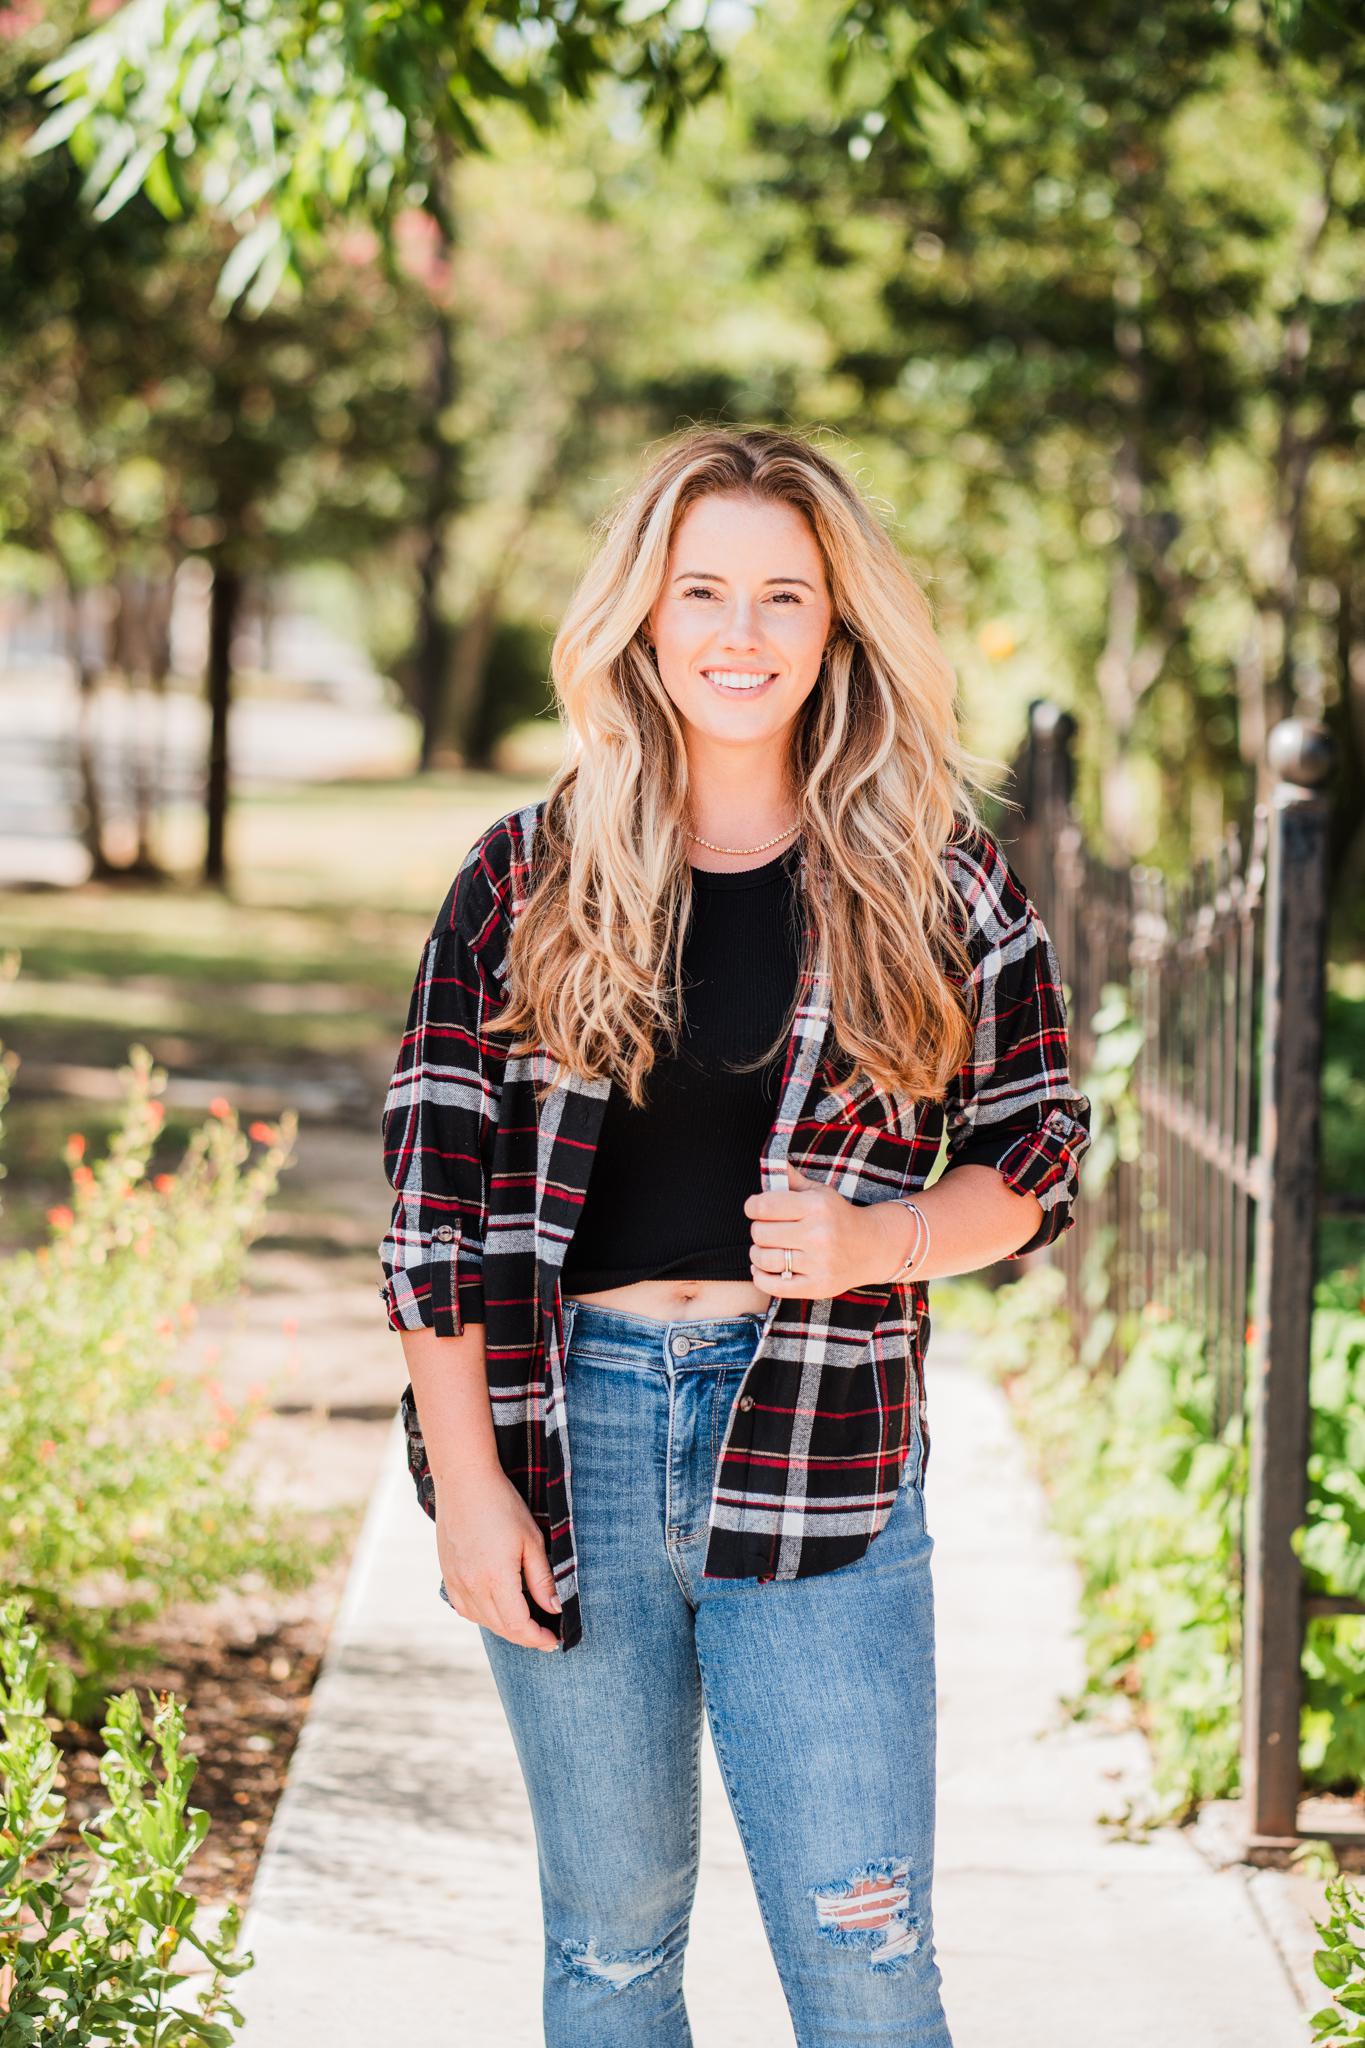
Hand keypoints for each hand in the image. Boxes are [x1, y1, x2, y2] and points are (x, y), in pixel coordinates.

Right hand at [435, 1465, 560, 1650]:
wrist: (464, 1481)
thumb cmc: (503, 1505)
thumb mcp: (532, 1540)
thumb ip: (542, 1579)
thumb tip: (555, 1609)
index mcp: (495, 1579)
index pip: (518, 1625)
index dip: (537, 1638)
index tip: (553, 1640)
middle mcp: (472, 1586)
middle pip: (501, 1628)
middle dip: (525, 1636)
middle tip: (545, 1636)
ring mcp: (455, 1581)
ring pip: (482, 1621)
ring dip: (505, 1627)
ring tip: (525, 1623)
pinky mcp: (447, 1574)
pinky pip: (464, 1609)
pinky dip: (483, 1616)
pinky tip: (496, 1608)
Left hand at [744, 1160, 890, 1298]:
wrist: (872, 1247)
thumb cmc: (838, 1216)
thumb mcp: (819, 1192)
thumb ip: (792, 1179)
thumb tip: (769, 1163)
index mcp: (816, 1206)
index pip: (764, 1206)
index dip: (752, 1207)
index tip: (755, 1209)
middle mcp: (818, 1234)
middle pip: (760, 1233)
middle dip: (758, 1230)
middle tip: (767, 1230)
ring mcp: (818, 1263)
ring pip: (764, 1259)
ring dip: (757, 1254)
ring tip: (765, 1249)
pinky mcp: (818, 1286)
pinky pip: (774, 1286)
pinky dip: (760, 1277)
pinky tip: (763, 1269)